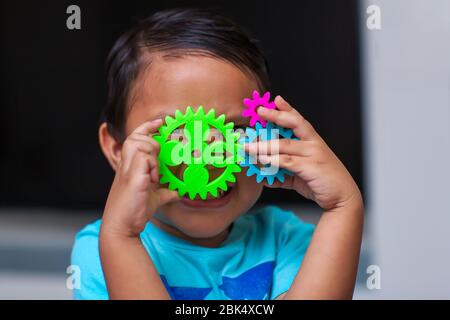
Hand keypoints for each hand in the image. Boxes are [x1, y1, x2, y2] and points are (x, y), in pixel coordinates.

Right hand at [101, 119, 178, 237]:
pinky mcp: (132, 176)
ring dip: (153, 158)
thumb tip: (177, 192)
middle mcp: (126, 163)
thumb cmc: (134, 210)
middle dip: (152, 145)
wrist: (123, 226)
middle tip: (157, 166)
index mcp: (129, 165)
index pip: (135, 137)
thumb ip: (165, 192)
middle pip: (136, 136)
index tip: (160, 122)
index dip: (147, 126)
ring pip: (141, 144)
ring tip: (154, 176)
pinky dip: (153, 168)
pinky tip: (152, 182)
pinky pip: (145, 158)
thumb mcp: (155, 198)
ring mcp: (127, 168)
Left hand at [244, 96, 361, 210]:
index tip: (276, 99)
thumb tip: (265, 176)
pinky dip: (272, 161)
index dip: (287, 109)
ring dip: (263, 146)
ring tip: (248, 147)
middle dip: (275, 115)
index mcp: (313, 141)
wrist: (342, 198)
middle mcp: (313, 144)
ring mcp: (312, 154)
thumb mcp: (300, 175)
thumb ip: (283, 173)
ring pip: (283, 145)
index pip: (299, 120)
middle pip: (293, 124)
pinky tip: (262, 161)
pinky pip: (287, 161)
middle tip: (260, 110)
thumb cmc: (322, 183)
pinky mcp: (310, 167)